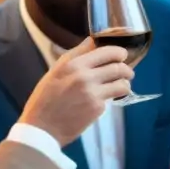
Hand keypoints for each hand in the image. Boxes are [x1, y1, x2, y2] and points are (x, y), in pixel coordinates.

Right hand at [19, 37, 133, 145]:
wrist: (42, 128)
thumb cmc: (46, 98)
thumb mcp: (56, 70)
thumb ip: (76, 54)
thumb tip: (93, 40)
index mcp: (73, 64)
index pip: (107, 51)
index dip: (119, 53)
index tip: (122, 55)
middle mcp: (84, 76)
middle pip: (119, 67)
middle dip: (126, 69)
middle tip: (127, 72)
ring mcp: (92, 93)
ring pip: (122, 83)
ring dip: (125, 83)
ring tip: (121, 86)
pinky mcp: (97, 108)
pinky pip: (113, 98)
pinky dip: (113, 98)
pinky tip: (106, 99)